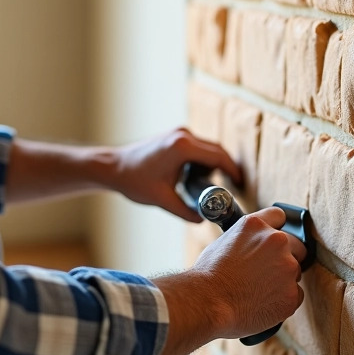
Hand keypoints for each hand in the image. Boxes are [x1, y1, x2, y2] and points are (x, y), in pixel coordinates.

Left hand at [111, 127, 242, 221]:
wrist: (112, 166)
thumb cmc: (134, 180)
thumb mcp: (162, 199)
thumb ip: (185, 211)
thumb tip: (202, 220)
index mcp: (183, 147)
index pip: (218, 157)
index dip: (233, 171)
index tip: (241, 184)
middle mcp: (184, 135)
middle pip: (216, 150)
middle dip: (226, 168)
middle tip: (233, 188)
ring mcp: (179, 134)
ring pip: (208, 148)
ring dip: (213, 165)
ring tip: (211, 187)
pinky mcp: (175, 136)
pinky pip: (198, 147)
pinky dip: (203, 160)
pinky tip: (197, 178)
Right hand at [154, 207, 307, 354]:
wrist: (207, 302)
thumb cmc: (209, 275)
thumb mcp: (224, 241)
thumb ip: (248, 239)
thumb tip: (256, 245)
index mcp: (256, 226)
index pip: (279, 216)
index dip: (276, 229)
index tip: (273, 239)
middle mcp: (276, 241)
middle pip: (297, 245)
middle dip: (286, 256)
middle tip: (268, 271)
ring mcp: (288, 267)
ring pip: (295, 272)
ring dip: (283, 279)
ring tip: (257, 290)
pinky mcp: (292, 293)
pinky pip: (294, 295)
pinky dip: (282, 300)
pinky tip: (262, 302)